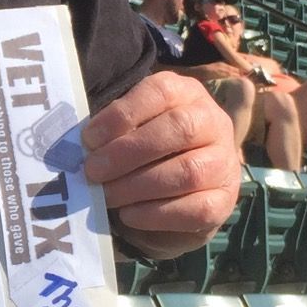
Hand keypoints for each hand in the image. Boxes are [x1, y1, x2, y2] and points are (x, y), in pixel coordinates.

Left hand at [82, 71, 241, 258]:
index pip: (161, 91)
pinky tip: (129, 215)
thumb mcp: (130, 131)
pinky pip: (195, 209)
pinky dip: (156, 213)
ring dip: (138, 185)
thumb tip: (82, 146)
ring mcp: (224, 163)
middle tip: (93, 171)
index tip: (89, 138)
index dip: (123, 114)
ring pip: (188, 171)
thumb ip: (113, 132)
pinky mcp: (224, 201)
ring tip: (106, 196)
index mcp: (187, 94)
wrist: (178, 196)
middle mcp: (213, 123)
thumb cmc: (146, 153)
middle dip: (128, 151)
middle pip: (179, 128)